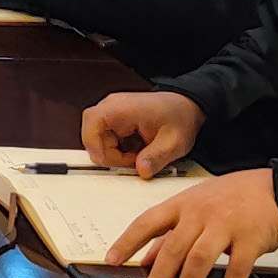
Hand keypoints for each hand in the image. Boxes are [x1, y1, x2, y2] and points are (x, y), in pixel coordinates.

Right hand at [81, 89, 204, 174]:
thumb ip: (157, 157)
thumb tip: (142, 170)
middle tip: (131, 161)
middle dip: (108, 154)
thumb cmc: (179, 116)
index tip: (117, 162)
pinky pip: (105, 139)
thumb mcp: (174, 142)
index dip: (98, 148)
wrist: (186, 107)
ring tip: (137, 155)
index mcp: (122, 108)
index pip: (92, 124)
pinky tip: (135, 150)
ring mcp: (111, 112)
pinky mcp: (114, 120)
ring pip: (96, 139)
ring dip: (113, 153)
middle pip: (91, 135)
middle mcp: (112, 107)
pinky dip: (117, 150)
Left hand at [114, 167, 277, 277]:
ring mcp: (226, 225)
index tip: (111, 260)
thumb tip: (144, 262)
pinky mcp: (251, 238)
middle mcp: (200, 214)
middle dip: (159, 276)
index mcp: (180, 205)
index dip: (128, 241)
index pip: (147, 222)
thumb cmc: (226, 200)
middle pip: (174, 246)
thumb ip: (168, 235)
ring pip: (201, 257)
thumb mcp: (192, 209)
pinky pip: (238, 267)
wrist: (271, 189)